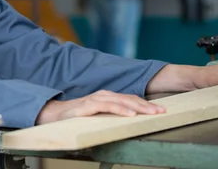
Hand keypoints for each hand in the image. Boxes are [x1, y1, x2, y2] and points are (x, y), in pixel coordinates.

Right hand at [35, 90, 165, 124]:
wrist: (55, 114)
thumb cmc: (77, 117)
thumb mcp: (98, 116)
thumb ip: (111, 116)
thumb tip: (129, 122)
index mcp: (107, 98)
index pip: (131, 100)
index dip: (146, 104)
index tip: (161, 111)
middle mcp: (104, 95)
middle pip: (130, 99)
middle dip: (148, 105)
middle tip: (162, 111)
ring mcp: (96, 99)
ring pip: (122, 101)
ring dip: (138, 107)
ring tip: (151, 112)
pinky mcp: (89, 105)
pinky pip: (108, 107)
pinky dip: (120, 110)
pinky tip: (130, 114)